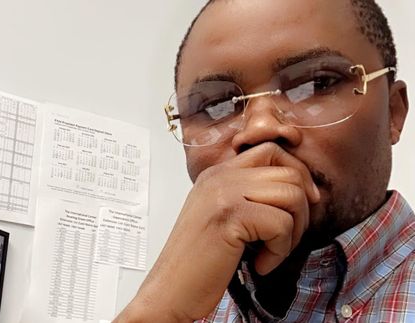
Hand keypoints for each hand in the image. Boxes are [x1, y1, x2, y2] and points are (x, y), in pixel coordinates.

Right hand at [115, 142, 319, 321]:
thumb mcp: (221, 217)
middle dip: (302, 210)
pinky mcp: (230, 215)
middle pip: (289, 172)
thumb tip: (299, 190)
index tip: (304, 202)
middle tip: (286, 238)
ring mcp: (223, 193)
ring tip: (271, 252)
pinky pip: (282, 224)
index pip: (270, 151)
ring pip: (292, 195)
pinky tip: (259, 264)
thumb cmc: (198, 262)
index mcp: (216, 174)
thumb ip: (247, 196)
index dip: (297, 175)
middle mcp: (219, 177)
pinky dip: (280, 252)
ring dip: (294, 232)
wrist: (170, 290)